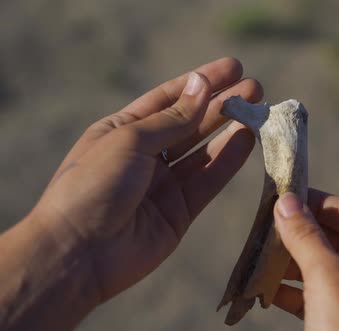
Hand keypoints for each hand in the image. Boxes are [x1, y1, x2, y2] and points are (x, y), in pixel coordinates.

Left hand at [32, 58, 262, 301]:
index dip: (200, 82)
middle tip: (254, 87)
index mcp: (123, 131)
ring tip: (258, 109)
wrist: (78, 254)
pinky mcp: (180, 211)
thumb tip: (201, 85)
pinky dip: (228, 160)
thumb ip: (172, 118)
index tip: (232, 67)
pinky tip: (248, 139)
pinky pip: (209, 180)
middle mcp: (145, 155)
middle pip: (191, 123)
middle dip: (222, 104)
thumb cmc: (93, 186)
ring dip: (231, 129)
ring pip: (204, 151)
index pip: (168, 98)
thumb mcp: (130, 140)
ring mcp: (164, 184)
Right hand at [272, 190, 338, 330]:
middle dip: (302, 232)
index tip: (284, 195)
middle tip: (269, 222)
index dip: (317, 201)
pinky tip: (269, 290)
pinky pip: (323, 295)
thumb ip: (305, 236)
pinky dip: (297, 291)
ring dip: (296, 261)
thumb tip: (286, 200)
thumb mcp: (327, 278)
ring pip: (329, 267)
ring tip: (263, 253)